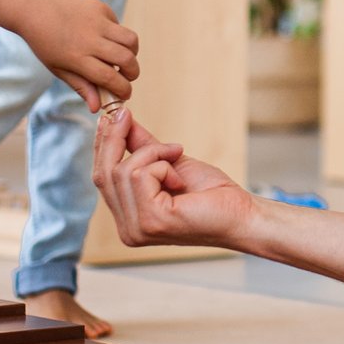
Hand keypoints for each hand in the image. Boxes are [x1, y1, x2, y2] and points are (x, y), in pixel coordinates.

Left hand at [17, 0, 137, 111]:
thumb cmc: (45, 43)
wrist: (34, 8)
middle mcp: (89, 39)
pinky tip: (104, 37)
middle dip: (133, 73)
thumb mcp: (58, 68)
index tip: (125, 94)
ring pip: (131, 40)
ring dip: (132, 52)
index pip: (110, 78)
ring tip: (123, 57)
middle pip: (127, 59)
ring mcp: (97, 21)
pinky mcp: (100, 7)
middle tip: (128, 76)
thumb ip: (81, 86)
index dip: (123, 89)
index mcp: (77, 58)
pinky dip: (117, 35)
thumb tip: (98, 107)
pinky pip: (118, 25)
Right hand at [95, 108, 256, 248]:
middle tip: (125, 113)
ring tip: (175, 157)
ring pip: (123, 171)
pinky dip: (162, 165)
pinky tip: (179, 178)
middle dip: (115, 138)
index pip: (101, 178)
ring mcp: (137, 229)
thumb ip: (142, 146)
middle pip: (104, 174)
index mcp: (128, 220)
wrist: (242, 213)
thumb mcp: (170, 162)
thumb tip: (119, 119)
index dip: (103, 145)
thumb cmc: (212, 194)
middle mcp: (128, 230)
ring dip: (152, 153)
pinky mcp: (151, 221)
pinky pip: (141, 175)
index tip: (111, 115)